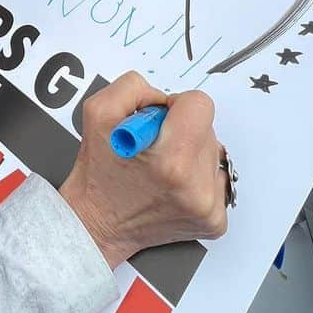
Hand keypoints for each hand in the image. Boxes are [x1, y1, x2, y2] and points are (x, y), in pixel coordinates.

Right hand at [59, 71, 227, 270]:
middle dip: (181, 131)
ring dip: (190, 153)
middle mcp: (196, 187)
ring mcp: (208, 208)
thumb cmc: (97, 172)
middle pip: (207, 128)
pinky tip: (171, 188)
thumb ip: (133, 87)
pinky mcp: (214, 222)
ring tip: (160, 170)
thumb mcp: (98, 111)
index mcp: (172, 160)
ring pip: (213, 153)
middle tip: (152, 150)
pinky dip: (196, 179)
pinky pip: (216, 180)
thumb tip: (164, 98)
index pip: (200, 105)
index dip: (174, 106)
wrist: (96, 224)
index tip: (157, 122)